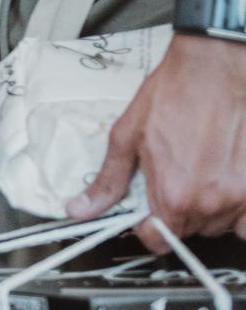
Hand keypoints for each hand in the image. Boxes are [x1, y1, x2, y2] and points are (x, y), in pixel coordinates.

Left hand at [68, 35, 245, 251]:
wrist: (217, 67)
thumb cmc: (173, 95)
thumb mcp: (127, 135)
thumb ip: (108, 181)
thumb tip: (80, 209)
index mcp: (173, 195)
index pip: (159, 242)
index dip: (148, 229)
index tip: (147, 212)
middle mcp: (210, 203)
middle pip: (190, 231)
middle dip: (177, 212)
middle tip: (175, 178)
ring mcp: (242, 197)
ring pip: (221, 224)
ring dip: (209, 208)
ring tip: (202, 174)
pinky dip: (241, 210)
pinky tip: (228, 183)